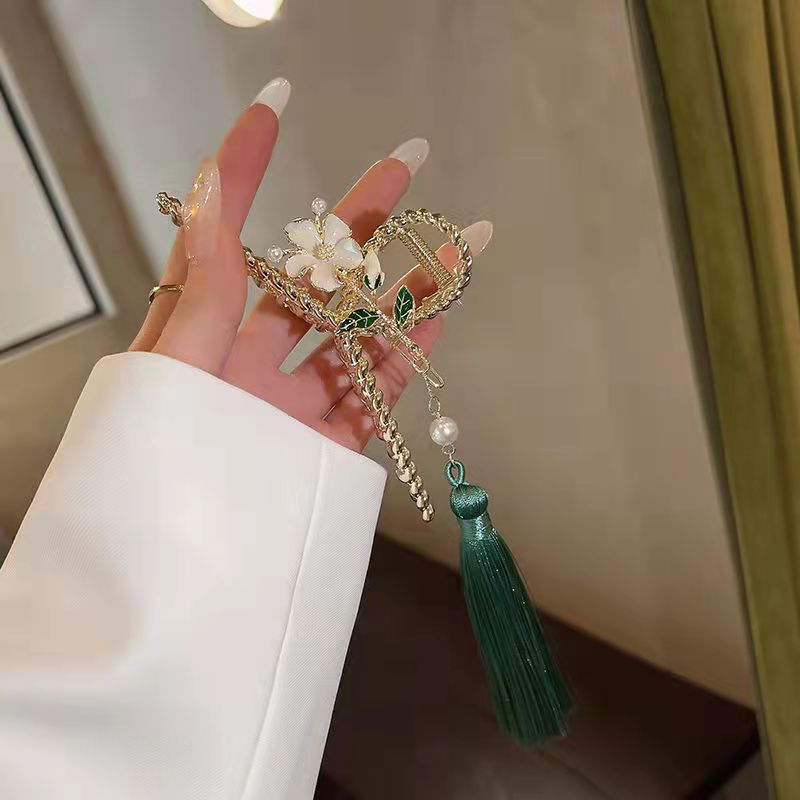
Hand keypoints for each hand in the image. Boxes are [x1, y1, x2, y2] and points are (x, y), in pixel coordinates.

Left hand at [130, 78, 491, 452]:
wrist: (177, 579)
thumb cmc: (157, 466)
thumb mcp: (171, 363)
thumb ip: (201, 284)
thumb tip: (203, 191)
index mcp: (200, 336)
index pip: (225, 236)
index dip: (241, 171)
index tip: (271, 110)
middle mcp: (248, 365)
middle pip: (315, 278)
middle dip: (363, 221)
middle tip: (408, 166)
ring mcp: (294, 405)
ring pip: (361, 334)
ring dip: (410, 287)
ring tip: (459, 242)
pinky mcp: (331, 448)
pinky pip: (378, 392)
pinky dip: (412, 352)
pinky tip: (441, 310)